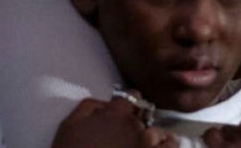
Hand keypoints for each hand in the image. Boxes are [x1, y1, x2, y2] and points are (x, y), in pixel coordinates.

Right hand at [51, 95, 176, 147]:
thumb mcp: (70, 124)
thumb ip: (90, 106)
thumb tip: (105, 103)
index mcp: (117, 114)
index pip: (132, 96)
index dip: (128, 103)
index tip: (126, 110)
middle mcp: (136, 128)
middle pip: (147, 117)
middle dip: (139, 123)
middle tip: (129, 135)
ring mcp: (145, 145)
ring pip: (162, 135)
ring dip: (156, 138)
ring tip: (147, 145)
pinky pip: (170, 147)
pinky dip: (167, 147)